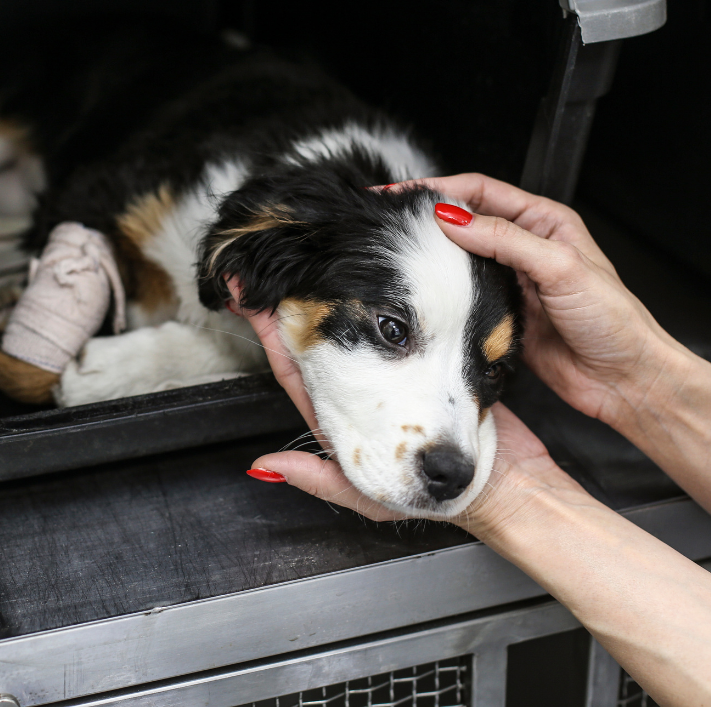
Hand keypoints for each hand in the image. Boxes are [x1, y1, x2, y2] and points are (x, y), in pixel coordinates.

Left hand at [228, 276, 579, 530]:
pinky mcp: (433, 353)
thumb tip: (265, 465)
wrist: (510, 481)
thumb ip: (321, 481)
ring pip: (362, 323)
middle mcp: (369, 387)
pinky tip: (378, 271)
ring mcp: (400, 369)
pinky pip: (408, 319)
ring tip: (306, 261)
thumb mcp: (376, 500)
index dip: (273, 339)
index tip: (252, 305)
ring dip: (331, 292)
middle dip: (292, 304)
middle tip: (265, 272)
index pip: (297, 371)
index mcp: (348, 416)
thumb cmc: (446, 497)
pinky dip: (392, 297)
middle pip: (320, 338)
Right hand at [414, 173, 683, 430]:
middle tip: (390, 221)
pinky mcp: (500, 312)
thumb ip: (506, 240)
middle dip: (428, 218)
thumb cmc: (612, 320)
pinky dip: (443, 292)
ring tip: (398, 251)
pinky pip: (463, 296)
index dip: (439, 189)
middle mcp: (525, 247)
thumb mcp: (561, 268)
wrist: (622, 378)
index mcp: (544, 222)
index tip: (403, 195)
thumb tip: (454, 220)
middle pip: (466, 221)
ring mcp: (510, 281)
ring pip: (460, 259)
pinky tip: (425, 291)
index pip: (481, 192)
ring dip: (432, 255)